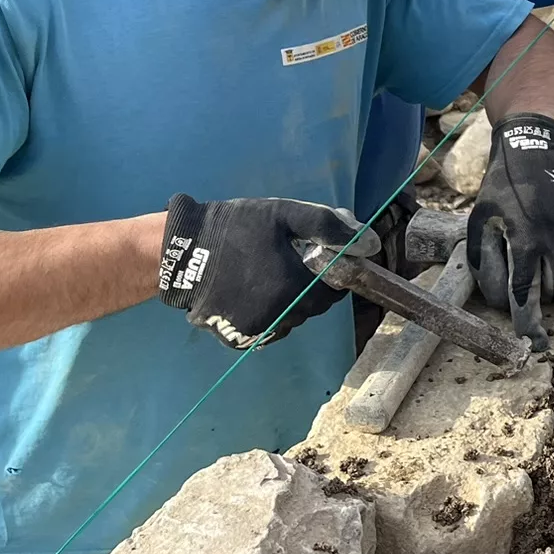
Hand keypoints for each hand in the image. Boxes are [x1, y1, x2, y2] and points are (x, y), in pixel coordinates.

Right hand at [157, 194, 371, 348]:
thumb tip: (370, 244)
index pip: (334, 292)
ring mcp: (256, 330)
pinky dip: (266, 315)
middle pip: (312, 307)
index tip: (315, 260)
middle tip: (287, 262)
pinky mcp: (237, 338)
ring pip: (290, 320)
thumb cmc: (237, 227)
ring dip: (288, 302)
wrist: (183, 249)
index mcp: (295, 286)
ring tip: (266, 275)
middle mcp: (279, 315)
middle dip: (308, 287)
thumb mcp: (286, 215)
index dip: (330, 276)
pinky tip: (250, 292)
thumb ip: (329, 227)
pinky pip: (267, 330)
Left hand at [468, 114, 553, 347]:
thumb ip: (484, 263)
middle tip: (540, 279)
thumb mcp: (481, 222)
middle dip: (547, 295)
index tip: (531, 341)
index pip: (526, 294)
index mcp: (526, 239)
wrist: (539, 149)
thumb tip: (499, 301)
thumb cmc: (504, 190)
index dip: (527, 322)